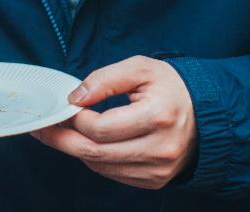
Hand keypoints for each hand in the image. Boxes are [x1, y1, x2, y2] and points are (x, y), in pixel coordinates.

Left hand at [32, 56, 196, 189]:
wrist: (207, 113)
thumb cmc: (172, 87)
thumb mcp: (140, 68)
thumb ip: (105, 79)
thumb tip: (75, 97)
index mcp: (158, 116)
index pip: (101, 128)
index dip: (74, 119)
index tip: (61, 107)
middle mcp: (160, 149)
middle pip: (96, 153)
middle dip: (62, 141)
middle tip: (42, 128)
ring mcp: (159, 169)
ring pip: (102, 167)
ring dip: (76, 150)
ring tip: (63, 131)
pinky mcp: (156, 180)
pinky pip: (114, 174)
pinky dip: (96, 159)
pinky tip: (88, 142)